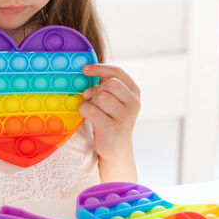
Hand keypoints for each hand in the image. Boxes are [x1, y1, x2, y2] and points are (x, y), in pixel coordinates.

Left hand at [79, 64, 140, 180]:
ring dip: (90, 101)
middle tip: (89, 97)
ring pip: (100, 97)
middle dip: (95, 90)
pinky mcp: (113, 129)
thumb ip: (106, 85)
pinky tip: (87, 116)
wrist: (117, 149)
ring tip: (92, 110)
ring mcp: (125, 117)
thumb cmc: (111, 120)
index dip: (99, 68)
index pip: (118, 72)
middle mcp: (134, 104)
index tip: (84, 69)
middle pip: (110, 84)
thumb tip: (88, 69)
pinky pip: (91, 110)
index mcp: (134, 92)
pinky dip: (84, 111)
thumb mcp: (114, 100)